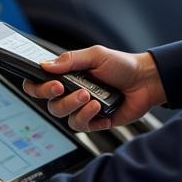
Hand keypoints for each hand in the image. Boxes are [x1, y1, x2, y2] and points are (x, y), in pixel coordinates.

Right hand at [22, 47, 166, 132]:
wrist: (146, 81)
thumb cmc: (122, 65)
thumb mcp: (96, 55)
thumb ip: (71, 59)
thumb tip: (46, 65)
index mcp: (67, 75)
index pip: (39, 84)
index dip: (35, 87)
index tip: (49, 83)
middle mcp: (71, 93)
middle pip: (49, 103)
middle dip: (58, 98)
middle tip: (71, 88)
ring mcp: (82, 108)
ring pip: (63, 117)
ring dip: (75, 107)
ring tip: (92, 97)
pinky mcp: (94, 122)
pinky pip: (80, 126)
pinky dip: (88, 117)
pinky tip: (100, 108)